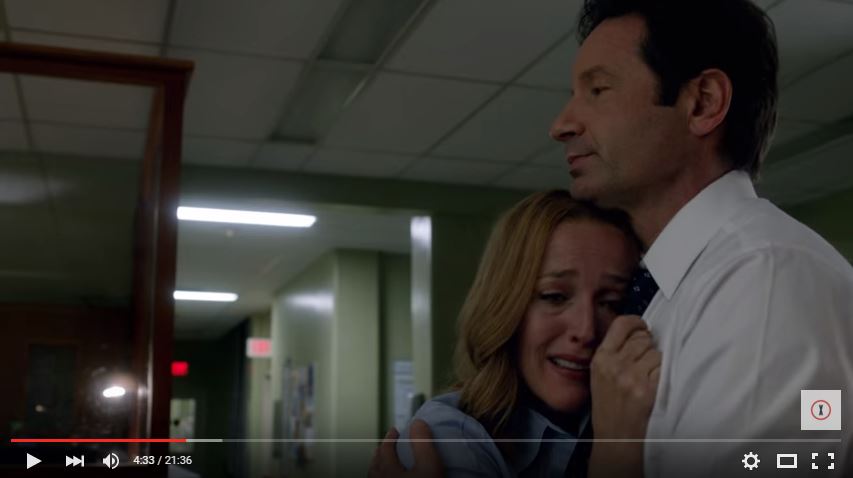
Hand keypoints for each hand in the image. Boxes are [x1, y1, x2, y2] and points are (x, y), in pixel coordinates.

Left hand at [368, 420, 443, 477]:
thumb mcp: (429, 465)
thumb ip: (422, 443)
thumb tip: (417, 422)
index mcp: (389, 470)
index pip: (386, 449)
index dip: (390, 437)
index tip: (394, 429)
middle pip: (375, 464)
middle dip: (380, 452)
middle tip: (384, 445)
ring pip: (375, 476)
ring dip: (378, 467)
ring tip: (383, 464)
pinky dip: (382, 477)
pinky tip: (391, 477)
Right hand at [588, 315, 660, 477]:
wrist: (616, 439)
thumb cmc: (609, 409)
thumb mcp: (600, 376)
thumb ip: (614, 354)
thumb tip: (638, 334)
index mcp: (601, 358)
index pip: (621, 325)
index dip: (637, 323)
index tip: (643, 328)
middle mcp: (614, 364)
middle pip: (643, 338)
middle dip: (649, 346)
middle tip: (646, 362)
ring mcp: (631, 376)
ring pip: (656, 351)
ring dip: (658, 361)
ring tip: (649, 377)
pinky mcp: (647, 388)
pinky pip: (664, 367)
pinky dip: (664, 374)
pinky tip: (655, 385)